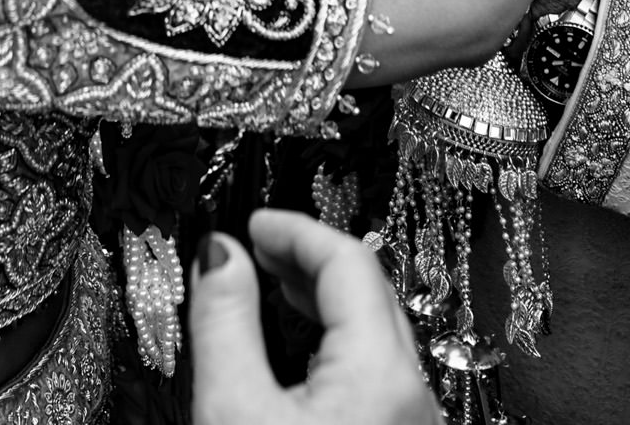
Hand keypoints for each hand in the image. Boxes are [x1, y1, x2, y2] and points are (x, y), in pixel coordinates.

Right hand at [191, 210, 436, 424]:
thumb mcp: (233, 409)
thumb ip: (224, 323)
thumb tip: (217, 254)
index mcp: (380, 373)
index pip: (348, 262)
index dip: (296, 230)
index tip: (256, 224)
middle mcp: (411, 394)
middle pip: (370, 291)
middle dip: (311, 258)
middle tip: (261, 246)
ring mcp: (413, 419)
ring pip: (377, 331)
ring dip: (326, 297)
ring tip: (278, 282)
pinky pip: (378, 370)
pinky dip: (340, 338)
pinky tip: (307, 344)